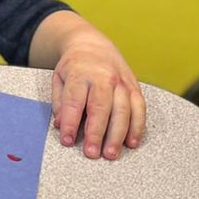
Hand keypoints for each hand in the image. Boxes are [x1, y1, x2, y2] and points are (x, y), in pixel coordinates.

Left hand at [51, 28, 144, 159]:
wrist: (92, 44)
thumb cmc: (74, 66)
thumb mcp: (58, 78)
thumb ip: (59, 102)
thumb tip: (61, 125)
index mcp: (80, 73)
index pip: (75, 101)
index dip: (71, 123)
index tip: (68, 141)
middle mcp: (103, 76)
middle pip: (101, 107)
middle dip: (97, 133)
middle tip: (92, 153)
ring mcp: (121, 81)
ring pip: (123, 109)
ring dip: (118, 134)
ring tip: (111, 154)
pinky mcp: (134, 86)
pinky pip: (139, 107)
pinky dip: (137, 126)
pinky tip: (132, 142)